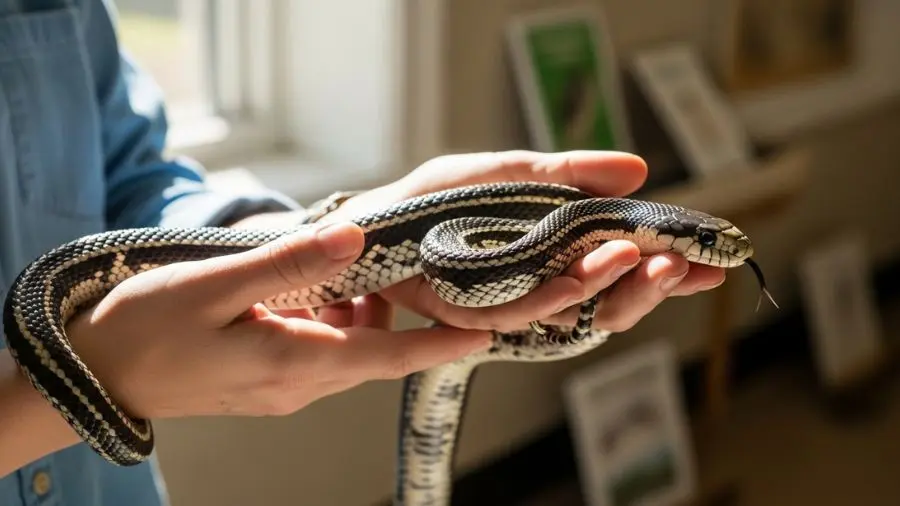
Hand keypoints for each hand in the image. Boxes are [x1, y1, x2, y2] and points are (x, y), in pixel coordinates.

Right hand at [67, 222, 490, 419]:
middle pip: (373, 349)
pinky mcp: (269, 379)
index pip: (389, 359)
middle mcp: (299, 385)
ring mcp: (283, 387)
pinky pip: (319, 349)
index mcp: (294, 365)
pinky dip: (327, 318)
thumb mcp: (216, 285)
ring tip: (341, 264)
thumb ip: (289, 262)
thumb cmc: (145, 330)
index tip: (488, 331)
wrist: (95, 374)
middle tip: (404, 261)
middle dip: (398, 310)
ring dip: (356, 309)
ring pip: (347, 346)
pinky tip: (306, 285)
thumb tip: (356, 237)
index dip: (441, 344)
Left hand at [317, 150, 726, 332]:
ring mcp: (508, 304)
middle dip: (650, 285)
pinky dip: (551, 300)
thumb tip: (637, 168)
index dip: (667, 267)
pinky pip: (517, 316)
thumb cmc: (433, 199)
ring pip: (572, 314)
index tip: (710, 261)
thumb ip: (566, 172)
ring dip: (610, 290)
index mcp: (556, 253)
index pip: (624, 267)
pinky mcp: (469, 315)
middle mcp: (539, 286)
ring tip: (638, 258)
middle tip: (680, 264)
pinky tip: (580, 281)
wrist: (369, 220)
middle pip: (609, 301)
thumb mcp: (505, 174)